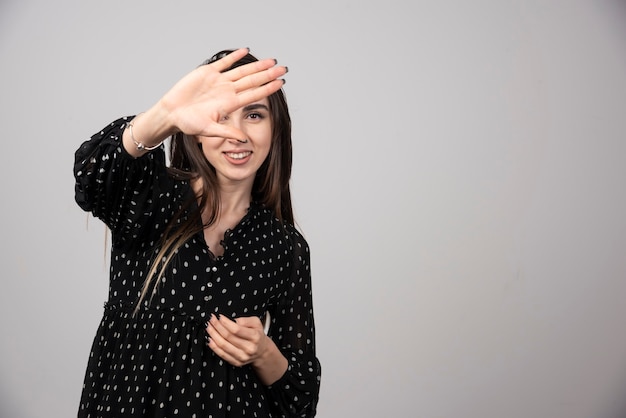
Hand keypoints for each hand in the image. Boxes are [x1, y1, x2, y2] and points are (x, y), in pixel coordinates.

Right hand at [155, 48, 286, 140]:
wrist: (172, 113)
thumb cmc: (188, 124)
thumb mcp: (209, 130)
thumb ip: (227, 132)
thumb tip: (244, 139)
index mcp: (230, 104)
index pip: (254, 93)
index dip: (268, 88)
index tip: (282, 83)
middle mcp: (228, 91)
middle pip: (253, 80)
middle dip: (268, 74)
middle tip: (284, 68)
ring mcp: (219, 81)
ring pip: (242, 71)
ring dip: (257, 65)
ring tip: (271, 60)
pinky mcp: (207, 72)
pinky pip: (224, 63)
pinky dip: (234, 56)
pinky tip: (245, 50)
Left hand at [206, 314, 269, 366]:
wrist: (261, 350)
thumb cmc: (257, 335)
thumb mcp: (256, 322)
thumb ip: (245, 320)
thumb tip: (233, 321)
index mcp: (255, 337)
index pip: (236, 330)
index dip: (225, 323)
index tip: (219, 317)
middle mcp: (249, 348)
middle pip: (228, 337)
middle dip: (217, 326)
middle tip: (211, 319)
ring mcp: (243, 357)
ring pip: (223, 345)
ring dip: (213, 335)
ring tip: (209, 327)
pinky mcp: (237, 362)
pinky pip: (222, 354)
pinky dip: (214, 347)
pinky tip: (210, 339)